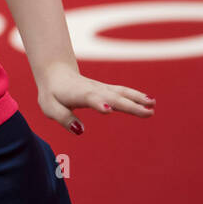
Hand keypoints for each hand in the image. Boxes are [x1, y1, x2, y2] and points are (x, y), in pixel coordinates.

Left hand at [36, 64, 155, 135]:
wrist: (56, 73)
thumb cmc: (53, 94)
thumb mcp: (49, 107)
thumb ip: (63, 118)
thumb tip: (80, 130)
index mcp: (77, 94)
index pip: (89, 98)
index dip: (98, 103)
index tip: (108, 110)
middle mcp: (92, 89)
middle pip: (112, 97)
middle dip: (129, 105)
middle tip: (148, 113)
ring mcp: (101, 88)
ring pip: (121, 93)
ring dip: (137, 99)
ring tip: (153, 105)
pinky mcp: (107, 90)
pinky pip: (123, 92)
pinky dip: (136, 96)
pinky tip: (150, 101)